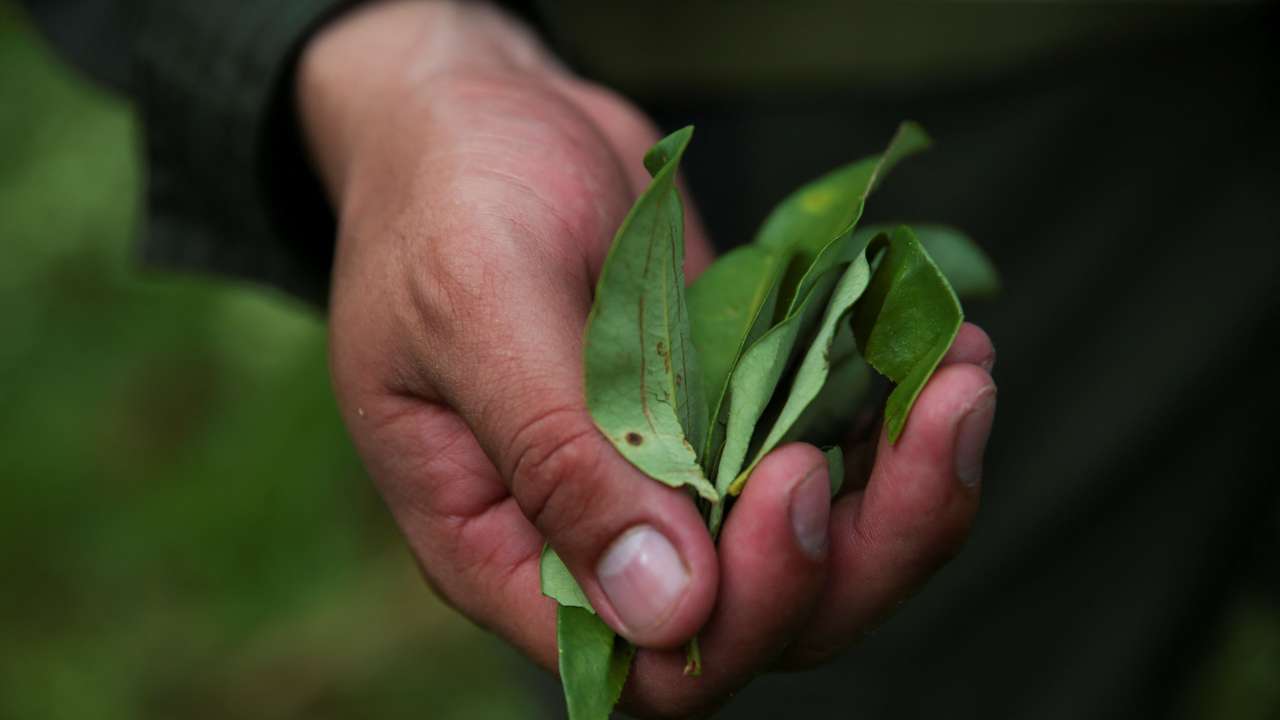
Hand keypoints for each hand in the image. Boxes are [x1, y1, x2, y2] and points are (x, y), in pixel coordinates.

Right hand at [298, 2, 996, 716]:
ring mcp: (675, 480)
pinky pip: (828, 461)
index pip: (645, 665)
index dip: (745, 609)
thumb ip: (559, 457)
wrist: (479, 113)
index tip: (792, 476)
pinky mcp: (729, 416)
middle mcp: (598, 537)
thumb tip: (666, 611)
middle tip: (938, 413)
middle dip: (866, 543)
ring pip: (817, 556)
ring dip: (910, 485)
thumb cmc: (443, 196)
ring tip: (961, 374)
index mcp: (505, 547)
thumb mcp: (475, 305)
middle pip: (762, 625)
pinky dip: (896, 421)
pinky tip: (939, 345)